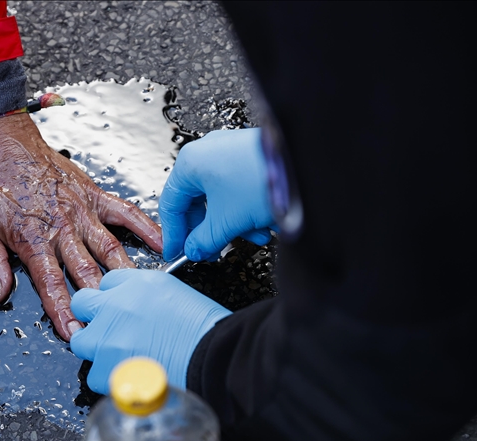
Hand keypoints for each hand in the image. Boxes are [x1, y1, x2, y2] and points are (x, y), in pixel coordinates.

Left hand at [0, 114, 162, 340]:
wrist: (4, 144)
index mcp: (34, 238)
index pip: (51, 283)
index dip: (63, 310)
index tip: (74, 331)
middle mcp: (62, 227)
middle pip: (86, 271)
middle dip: (99, 301)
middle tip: (113, 322)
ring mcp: (82, 211)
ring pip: (110, 248)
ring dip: (125, 274)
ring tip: (141, 295)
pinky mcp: (94, 195)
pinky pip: (124, 212)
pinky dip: (145, 227)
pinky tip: (162, 243)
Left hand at [70, 269, 231, 393]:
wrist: (213, 357)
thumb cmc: (206, 330)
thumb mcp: (177, 295)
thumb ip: (148, 298)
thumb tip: (139, 311)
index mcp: (136, 284)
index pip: (108, 282)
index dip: (114, 298)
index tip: (121, 310)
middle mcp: (115, 306)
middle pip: (83, 304)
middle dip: (93, 317)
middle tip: (109, 332)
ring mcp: (107, 337)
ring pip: (82, 341)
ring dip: (97, 350)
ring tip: (121, 361)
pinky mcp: (106, 367)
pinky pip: (94, 375)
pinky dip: (109, 380)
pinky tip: (130, 379)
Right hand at [160, 128, 274, 261]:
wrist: (305, 164)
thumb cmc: (262, 180)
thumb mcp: (227, 221)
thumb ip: (205, 240)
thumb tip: (195, 250)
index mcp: (191, 162)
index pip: (171, 204)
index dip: (173, 234)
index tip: (177, 252)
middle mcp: (207, 153)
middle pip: (197, 202)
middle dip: (209, 230)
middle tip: (212, 250)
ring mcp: (230, 152)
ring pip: (221, 197)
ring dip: (233, 223)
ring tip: (253, 237)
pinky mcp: (251, 156)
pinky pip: (239, 188)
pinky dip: (247, 209)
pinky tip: (264, 224)